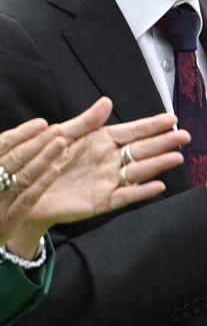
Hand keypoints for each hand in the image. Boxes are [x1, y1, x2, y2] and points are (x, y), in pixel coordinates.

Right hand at [0, 119, 65, 252]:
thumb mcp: (1, 175)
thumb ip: (13, 152)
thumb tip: (39, 127)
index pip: (2, 146)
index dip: (22, 134)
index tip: (42, 123)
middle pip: (13, 159)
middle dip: (36, 143)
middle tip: (57, 129)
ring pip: (21, 177)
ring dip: (42, 158)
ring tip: (62, 143)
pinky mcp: (7, 222)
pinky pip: (26, 200)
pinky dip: (40, 184)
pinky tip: (55, 170)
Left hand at [6, 98, 187, 257]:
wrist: (26, 191)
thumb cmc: (44, 160)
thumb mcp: (63, 134)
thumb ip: (87, 120)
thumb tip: (107, 101)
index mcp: (102, 141)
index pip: (133, 131)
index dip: (152, 125)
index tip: (171, 118)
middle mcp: (110, 160)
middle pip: (142, 150)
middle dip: (164, 142)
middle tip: (183, 136)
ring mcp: (109, 180)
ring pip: (139, 171)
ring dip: (159, 164)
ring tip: (176, 157)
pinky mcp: (103, 201)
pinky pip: (127, 196)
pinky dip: (142, 192)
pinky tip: (158, 185)